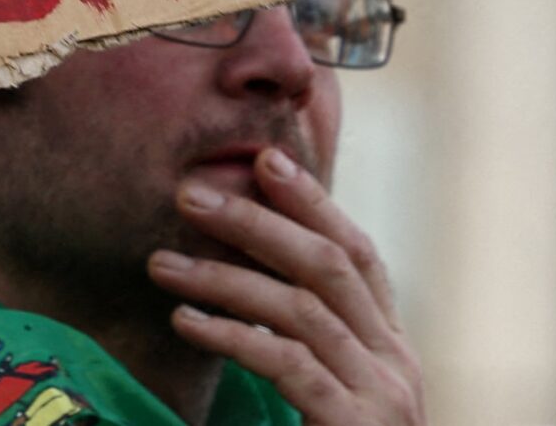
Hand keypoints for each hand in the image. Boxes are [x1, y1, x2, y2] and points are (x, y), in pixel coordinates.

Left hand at [150, 147, 423, 423]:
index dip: (315, 202)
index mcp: (389, 347)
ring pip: (302, 309)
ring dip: (224, 278)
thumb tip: (230, 284)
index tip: (264, 157)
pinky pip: (291, 364)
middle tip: (189, 195)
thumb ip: (297, 339)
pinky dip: (234, 336)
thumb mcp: (323, 390)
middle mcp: (396, 364)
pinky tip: (186, 323)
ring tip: (159, 264)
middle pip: (329, 267)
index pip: (357, 255)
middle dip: (259, 222)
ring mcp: (383, 398)